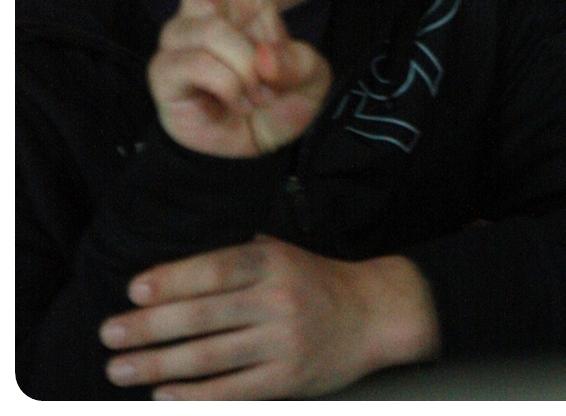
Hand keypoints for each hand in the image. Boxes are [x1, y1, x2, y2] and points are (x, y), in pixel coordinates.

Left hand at [100, 239, 439, 397]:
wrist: (373, 314)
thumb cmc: (315, 279)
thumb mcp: (283, 251)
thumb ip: (238, 256)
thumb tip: (174, 266)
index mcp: (274, 261)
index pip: (216, 269)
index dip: (173, 279)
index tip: (133, 288)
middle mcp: (278, 299)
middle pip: (204, 315)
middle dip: (151, 326)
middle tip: (110, 333)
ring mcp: (282, 342)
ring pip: (211, 356)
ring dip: (159, 365)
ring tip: (121, 369)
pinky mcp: (287, 379)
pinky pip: (232, 391)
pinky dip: (194, 396)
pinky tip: (162, 397)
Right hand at [143, 0, 331, 157]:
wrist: (247, 151)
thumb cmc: (276, 102)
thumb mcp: (310, 80)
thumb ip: (300, 64)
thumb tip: (261, 57)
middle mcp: (208, 7)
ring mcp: (183, 36)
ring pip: (221, 35)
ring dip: (250, 71)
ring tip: (251, 93)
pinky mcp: (165, 70)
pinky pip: (208, 69)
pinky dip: (231, 91)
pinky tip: (228, 103)